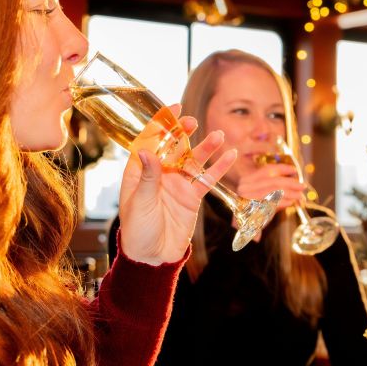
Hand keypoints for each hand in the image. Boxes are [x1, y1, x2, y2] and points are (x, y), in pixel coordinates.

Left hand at [118, 107, 234, 265]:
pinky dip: (219, 168)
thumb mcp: (139, 203)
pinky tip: (230, 156)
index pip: (149, 141)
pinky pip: (207, 179)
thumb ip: (148, 177)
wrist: (152, 257)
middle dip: (183, 133)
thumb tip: (147, 151)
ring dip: (206, 148)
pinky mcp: (192, 196)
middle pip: (173, 147)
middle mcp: (160, 174)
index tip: (172, 109)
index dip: (160, 124)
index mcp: (139, 172)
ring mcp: (178, 184)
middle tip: (192, 121)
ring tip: (219, 135)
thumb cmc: (137, 230)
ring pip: (194, 160)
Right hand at [236, 163, 305, 211]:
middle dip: (291, 183)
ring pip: (275, 192)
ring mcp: (248, 199)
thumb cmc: (254, 208)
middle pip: (274, 181)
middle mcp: (245, 188)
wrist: (242, 226)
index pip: (267, 170)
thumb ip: (274, 185)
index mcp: (247, 180)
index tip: (294, 170)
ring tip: (300, 196)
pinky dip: (284, 202)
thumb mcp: (261, 194)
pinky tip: (291, 203)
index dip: (283, 169)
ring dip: (290, 193)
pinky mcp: (252, 211)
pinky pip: (272, 204)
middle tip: (302, 186)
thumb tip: (293, 178)